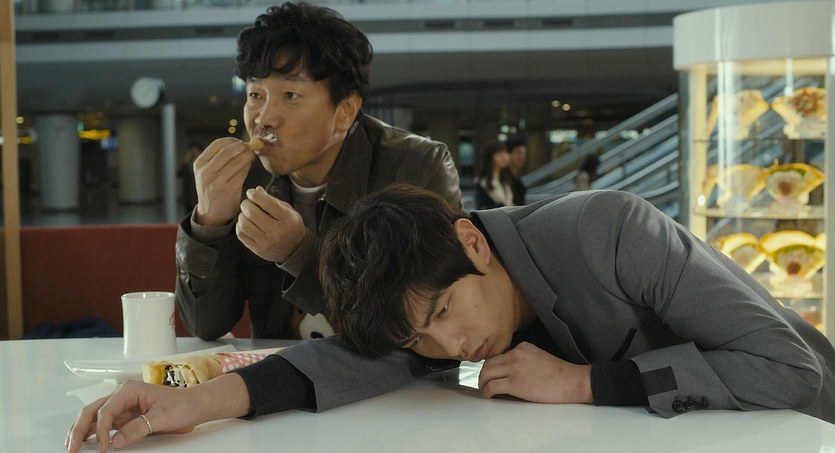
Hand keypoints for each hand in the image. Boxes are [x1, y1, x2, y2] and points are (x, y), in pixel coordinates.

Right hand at [65, 380, 198, 451]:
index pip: (106, 410)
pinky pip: (104, 424)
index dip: (102, 430)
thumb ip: (138, 428)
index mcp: (129, 390)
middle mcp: (122, 396)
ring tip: (72, 446)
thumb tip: (116, 441)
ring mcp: (122, 406)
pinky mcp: (125, 417)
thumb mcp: (162, 417)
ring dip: (81, 431)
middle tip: (72, 448)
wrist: (194, 406)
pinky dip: (93, 433)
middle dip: (79, 429)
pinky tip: (86, 442)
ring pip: (93, 417)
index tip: (104, 447)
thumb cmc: (182, 405)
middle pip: (92, 411)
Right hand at [194, 138, 255, 226]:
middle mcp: (205, 172)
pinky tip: (249, 165)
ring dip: (247, 155)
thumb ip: (218, 157)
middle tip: (250, 147)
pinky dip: (248, 166)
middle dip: (242, 147)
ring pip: (237, 161)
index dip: (232, 140)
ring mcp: (216, 182)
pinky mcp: (228, 190)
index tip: (240, 141)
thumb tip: (240, 143)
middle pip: (228, 151)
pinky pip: (242, 173)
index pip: (217, 144)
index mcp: (199, 164)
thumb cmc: (213, 187)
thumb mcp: (207, 171)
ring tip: (251, 155)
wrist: (211, 212)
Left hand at [236, 186, 306, 262]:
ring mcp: (267, 242)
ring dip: (242, 215)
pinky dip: (240, 226)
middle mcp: (277, 232)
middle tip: (247, 203)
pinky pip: (241, 235)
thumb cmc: (290, 226)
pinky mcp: (258, 250)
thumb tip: (256, 190)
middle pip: (252, 213)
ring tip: (246, 214)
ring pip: (244, 224)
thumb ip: (272, 200)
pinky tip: (245, 224)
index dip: (255, 195)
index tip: (250, 192)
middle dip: (246, 204)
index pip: (267, 203)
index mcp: (287, 219)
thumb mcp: (287, 211)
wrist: (296, 249)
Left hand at [478, 341, 592, 403]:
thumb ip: (523, 360)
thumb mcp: (539, 357)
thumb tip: (509, 372)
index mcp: (522, 347)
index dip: (492, 366)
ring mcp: (514, 368)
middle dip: (483, 374)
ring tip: (485, 390)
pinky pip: (492, 386)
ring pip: (486, 374)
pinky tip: (489, 396)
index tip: (490, 374)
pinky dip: (487, 392)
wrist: (573, 381)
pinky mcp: (515, 383)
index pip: (498, 355)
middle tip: (483, 383)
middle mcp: (516, 354)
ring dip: (483, 383)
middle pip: (488, 363)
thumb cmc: (561, 374)